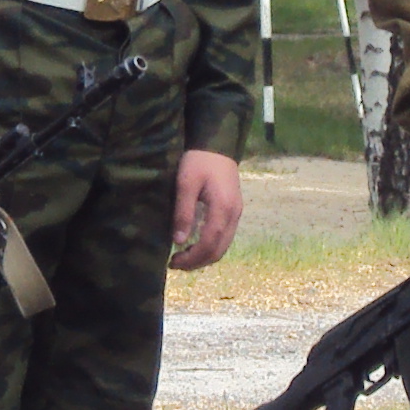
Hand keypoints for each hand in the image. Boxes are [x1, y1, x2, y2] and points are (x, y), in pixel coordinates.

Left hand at [171, 150, 243, 269]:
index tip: (172, 262)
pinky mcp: (234, 211)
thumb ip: (183, 212)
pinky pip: (224, 237)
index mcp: (223, 209)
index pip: (209, 244)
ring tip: (183, 257)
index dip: (191, 258)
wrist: (217, 145)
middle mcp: (234, 215)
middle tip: (175, 264)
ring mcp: (236, 214)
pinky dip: (210, 247)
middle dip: (197, 262)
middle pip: (219, 250)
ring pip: (223, 246)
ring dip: (204, 257)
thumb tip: (179, 241)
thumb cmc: (199, 161)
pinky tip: (194, 244)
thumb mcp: (186, 183)